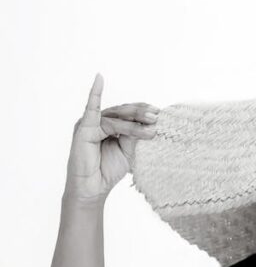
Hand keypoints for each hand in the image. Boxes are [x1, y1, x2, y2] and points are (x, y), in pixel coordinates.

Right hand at [63, 73, 160, 204]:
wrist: (94, 188)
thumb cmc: (109, 169)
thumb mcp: (129, 150)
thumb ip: (136, 135)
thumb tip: (150, 123)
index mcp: (112, 124)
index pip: (130, 113)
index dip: (144, 111)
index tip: (161, 114)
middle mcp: (100, 120)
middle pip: (124, 112)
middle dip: (141, 114)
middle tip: (157, 118)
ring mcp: (91, 123)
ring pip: (117, 118)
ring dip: (134, 123)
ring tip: (151, 129)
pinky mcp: (84, 128)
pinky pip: (91, 109)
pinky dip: (95, 93)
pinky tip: (99, 79)